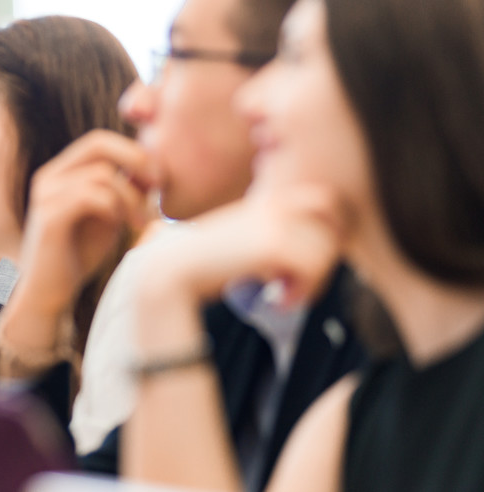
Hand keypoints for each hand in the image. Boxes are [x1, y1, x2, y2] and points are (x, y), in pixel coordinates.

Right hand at [18, 130, 157, 311]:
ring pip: (101, 174)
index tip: (159, 178)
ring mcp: (45, 196)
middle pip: (97, 143)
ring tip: (142, 222)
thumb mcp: (109, 215)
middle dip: (135, 159)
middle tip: (159, 185)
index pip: (99, 141)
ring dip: (131, 197)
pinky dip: (115, 208)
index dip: (133, 151)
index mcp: (61, 173)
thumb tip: (153, 163)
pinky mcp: (48, 218)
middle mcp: (49, 177)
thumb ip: (125, 189)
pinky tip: (124, 226)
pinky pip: (90, 197)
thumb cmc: (79, 255)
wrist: (50, 294)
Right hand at [134, 184, 346, 351]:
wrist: (169, 269)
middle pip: (332, 225)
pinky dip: (300, 293)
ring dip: (312, 281)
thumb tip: (292, 260)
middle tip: (301, 283)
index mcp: (266, 201)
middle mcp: (273, 204)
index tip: (316, 258)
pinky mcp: (271, 243)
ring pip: (325, 251)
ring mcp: (273, 221)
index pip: (324, 200)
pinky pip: (312, 268)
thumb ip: (264, 240)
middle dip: (326, 257)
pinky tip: (279, 302)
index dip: (332, 227)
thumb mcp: (237, 242)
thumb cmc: (197, 264)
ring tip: (284, 296)